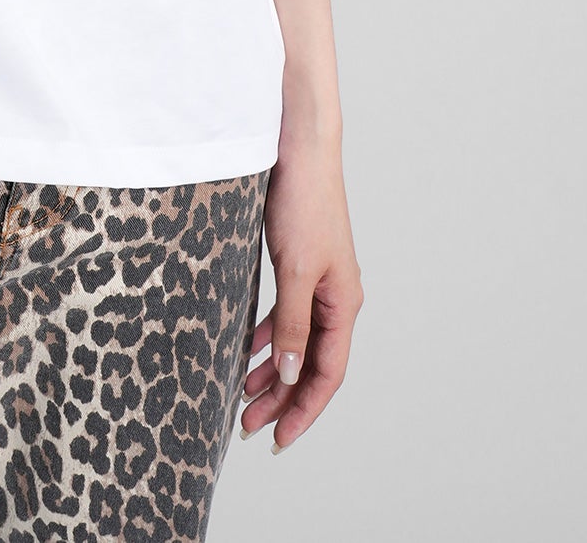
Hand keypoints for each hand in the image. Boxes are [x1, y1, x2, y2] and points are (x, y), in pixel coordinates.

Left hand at [238, 136, 363, 452]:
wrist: (299, 148)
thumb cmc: (303, 202)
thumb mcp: (295, 269)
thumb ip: (292, 323)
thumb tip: (287, 374)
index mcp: (343, 304)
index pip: (326, 373)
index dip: (304, 409)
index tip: (279, 438)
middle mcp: (336, 298)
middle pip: (310, 363)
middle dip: (282, 398)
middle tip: (249, 427)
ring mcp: (318, 281)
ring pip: (296, 341)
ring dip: (271, 371)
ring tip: (242, 398)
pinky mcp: (299, 264)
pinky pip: (285, 315)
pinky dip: (266, 337)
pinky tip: (245, 350)